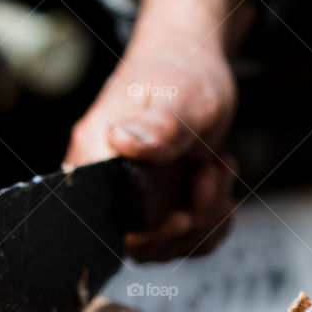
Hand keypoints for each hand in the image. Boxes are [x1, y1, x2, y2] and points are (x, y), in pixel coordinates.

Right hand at [64, 0, 249, 261]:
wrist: (190, 64)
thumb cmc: (181, 72)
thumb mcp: (182, 95)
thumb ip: (160, 125)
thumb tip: (124, 143)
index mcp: (95, 157)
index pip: (107, 224)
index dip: (151, 229)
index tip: (185, 207)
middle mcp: (105, 185)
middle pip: (139, 245)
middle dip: (190, 223)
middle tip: (209, 173)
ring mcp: (129, 201)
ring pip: (165, 248)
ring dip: (207, 217)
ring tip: (214, 167)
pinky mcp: (153, 209)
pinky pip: (183, 242)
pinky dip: (213, 223)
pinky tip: (217, 184)